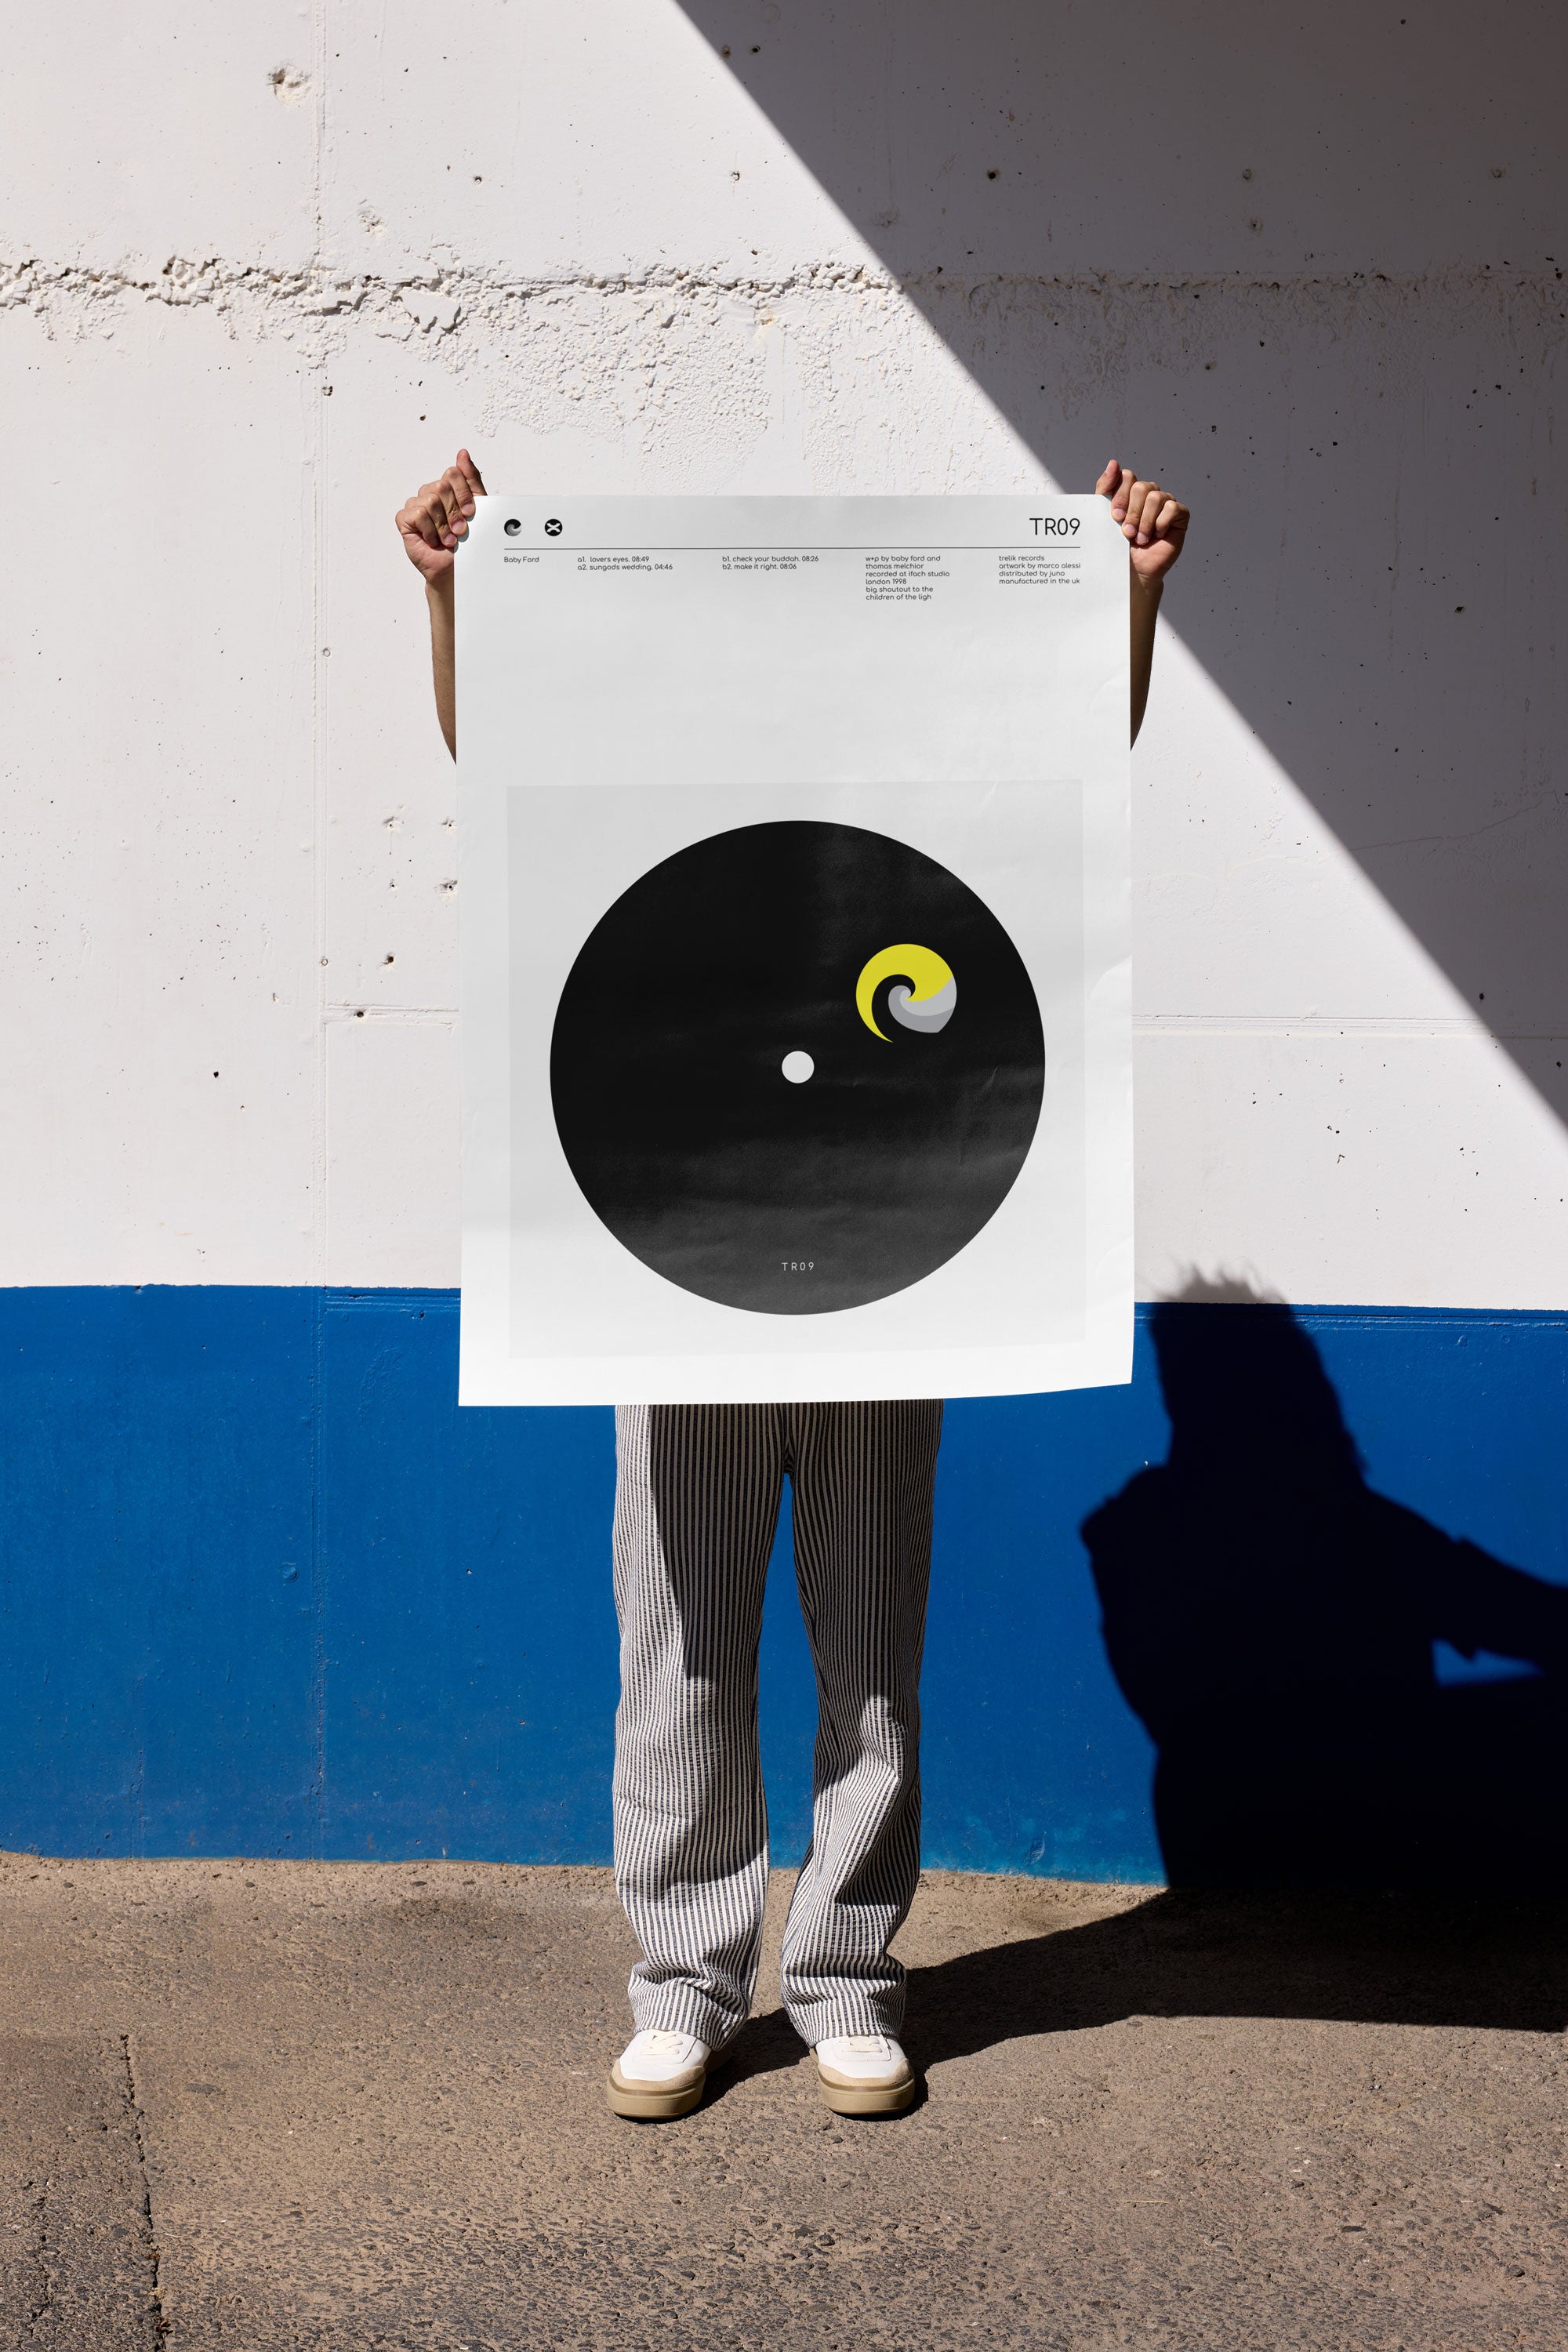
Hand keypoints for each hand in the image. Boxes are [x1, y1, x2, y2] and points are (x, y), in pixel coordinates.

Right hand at [395, 449, 486, 587]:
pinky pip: (417, 514)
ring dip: (443, 525)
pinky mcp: (404, 520)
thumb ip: (471, 479)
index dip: (464, 495)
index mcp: (447, 488)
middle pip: (441, 486)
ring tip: (447, 539)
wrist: (458, 569)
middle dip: (454, 512)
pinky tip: (433, 541)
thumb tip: (462, 453)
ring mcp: (416, 505)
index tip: (471, 514)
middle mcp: (430, 493)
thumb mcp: (479, 508)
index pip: (453, 473)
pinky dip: (429, 530)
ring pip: (430, 500)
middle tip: (459, 531)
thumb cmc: (468, 542)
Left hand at [1095, 460, 1187, 587]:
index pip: (1127, 476)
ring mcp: (1165, 502)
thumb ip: (1105, 488)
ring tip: (1140, 539)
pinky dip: (1160, 524)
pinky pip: (1171, 508)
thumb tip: (1113, 463)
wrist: (1132, 571)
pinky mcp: (1179, 514)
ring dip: (1144, 522)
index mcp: (1130, 491)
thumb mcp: (1105, 516)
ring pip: (1155, 497)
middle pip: (1141, 487)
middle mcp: (1149, 494)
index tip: (1114, 516)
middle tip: (1126, 533)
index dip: (1120, 496)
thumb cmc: (1118, 546)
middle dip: (1131, 513)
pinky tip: (1157, 536)